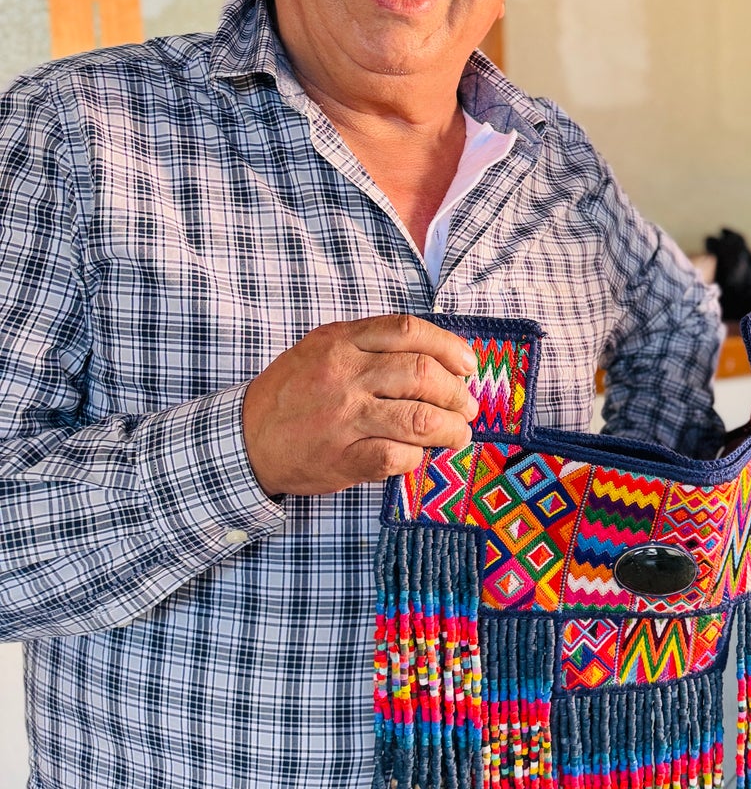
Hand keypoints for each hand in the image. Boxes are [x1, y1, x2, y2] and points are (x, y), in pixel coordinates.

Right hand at [242, 315, 478, 495]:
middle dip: (457, 393)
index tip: (468, 365)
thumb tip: (438, 355)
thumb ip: (370, 345)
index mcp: (340, 341)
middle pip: (422, 374)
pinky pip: (398, 456)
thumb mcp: (322, 349)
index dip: (449, 347)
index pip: (408, 331)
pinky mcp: (343, 457)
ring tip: (458, 435)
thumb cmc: (293, 393)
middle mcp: (344, 375)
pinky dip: (419, 456)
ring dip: (451, 429)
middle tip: (467, 407)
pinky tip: (419, 455)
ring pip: (420, 419)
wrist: (245, 439)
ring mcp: (344, 418)